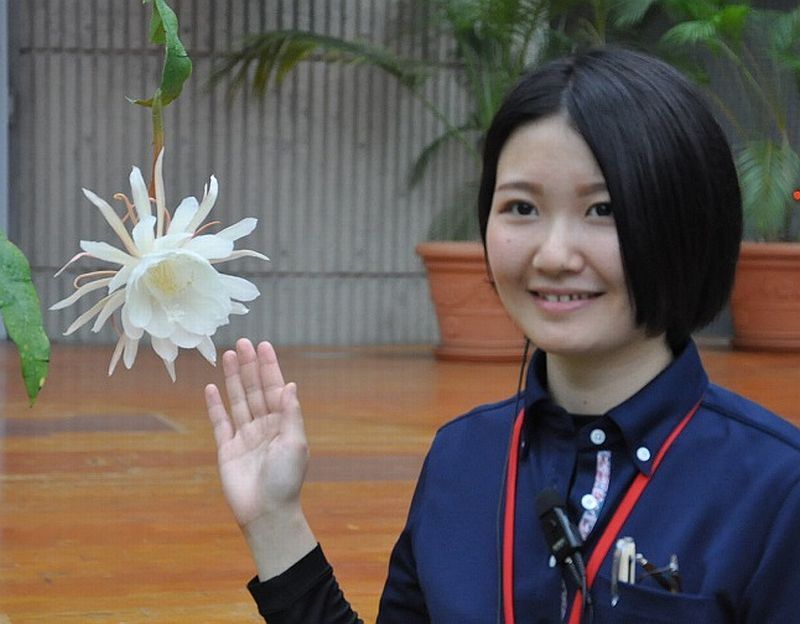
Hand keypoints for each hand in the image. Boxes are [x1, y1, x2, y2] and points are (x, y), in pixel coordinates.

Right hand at [206, 338, 312, 532]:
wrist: (266, 512)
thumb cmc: (286, 480)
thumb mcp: (295, 443)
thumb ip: (290, 414)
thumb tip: (290, 385)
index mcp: (283, 423)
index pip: (275, 388)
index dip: (269, 367)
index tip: (264, 346)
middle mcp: (264, 426)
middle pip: (254, 389)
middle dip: (249, 366)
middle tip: (243, 342)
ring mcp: (245, 436)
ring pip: (237, 401)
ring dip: (232, 379)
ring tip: (227, 355)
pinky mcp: (227, 449)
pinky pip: (220, 422)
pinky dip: (215, 405)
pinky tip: (211, 387)